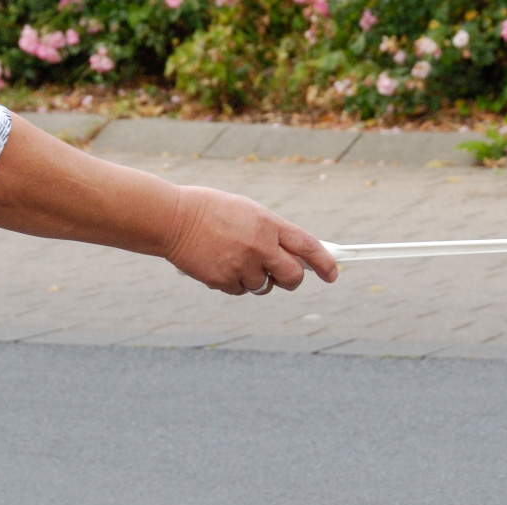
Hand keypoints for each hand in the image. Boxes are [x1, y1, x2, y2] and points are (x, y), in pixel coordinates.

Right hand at [164, 186, 338, 294]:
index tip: (333, 273)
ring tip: (235, 258)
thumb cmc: (210, 210)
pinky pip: (240, 291)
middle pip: (293, 276)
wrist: (173, 219)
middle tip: (285, 277)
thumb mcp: (249, 212)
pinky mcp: (223, 281)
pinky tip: (220, 264)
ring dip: (256, 278)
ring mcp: (241, 266)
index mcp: (268, 224)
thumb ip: (272, 232)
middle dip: (292, 279)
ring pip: (264, 285)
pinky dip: (234, 282)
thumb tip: (295, 255)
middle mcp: (259, 247)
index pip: (308, 246)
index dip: (325, 262)